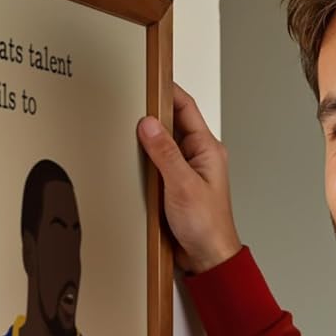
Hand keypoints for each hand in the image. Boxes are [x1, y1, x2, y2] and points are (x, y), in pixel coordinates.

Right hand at [137, 82, 242, 273]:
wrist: (208, 258)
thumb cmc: (208, 226)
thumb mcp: (183, 185)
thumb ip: (165, 153)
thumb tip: (149, 124)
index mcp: (208, 149)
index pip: (186, 108)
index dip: (167, 90)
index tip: (148, 77)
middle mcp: (198, 156)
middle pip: (172, 122)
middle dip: (152, 112)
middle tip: (130, 100)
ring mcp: (186, 170)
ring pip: (163, 143)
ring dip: (147, 138)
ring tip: (127, 126)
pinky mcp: (175, 185)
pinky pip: (157, 164)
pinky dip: (145, 159)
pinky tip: (132, 159)